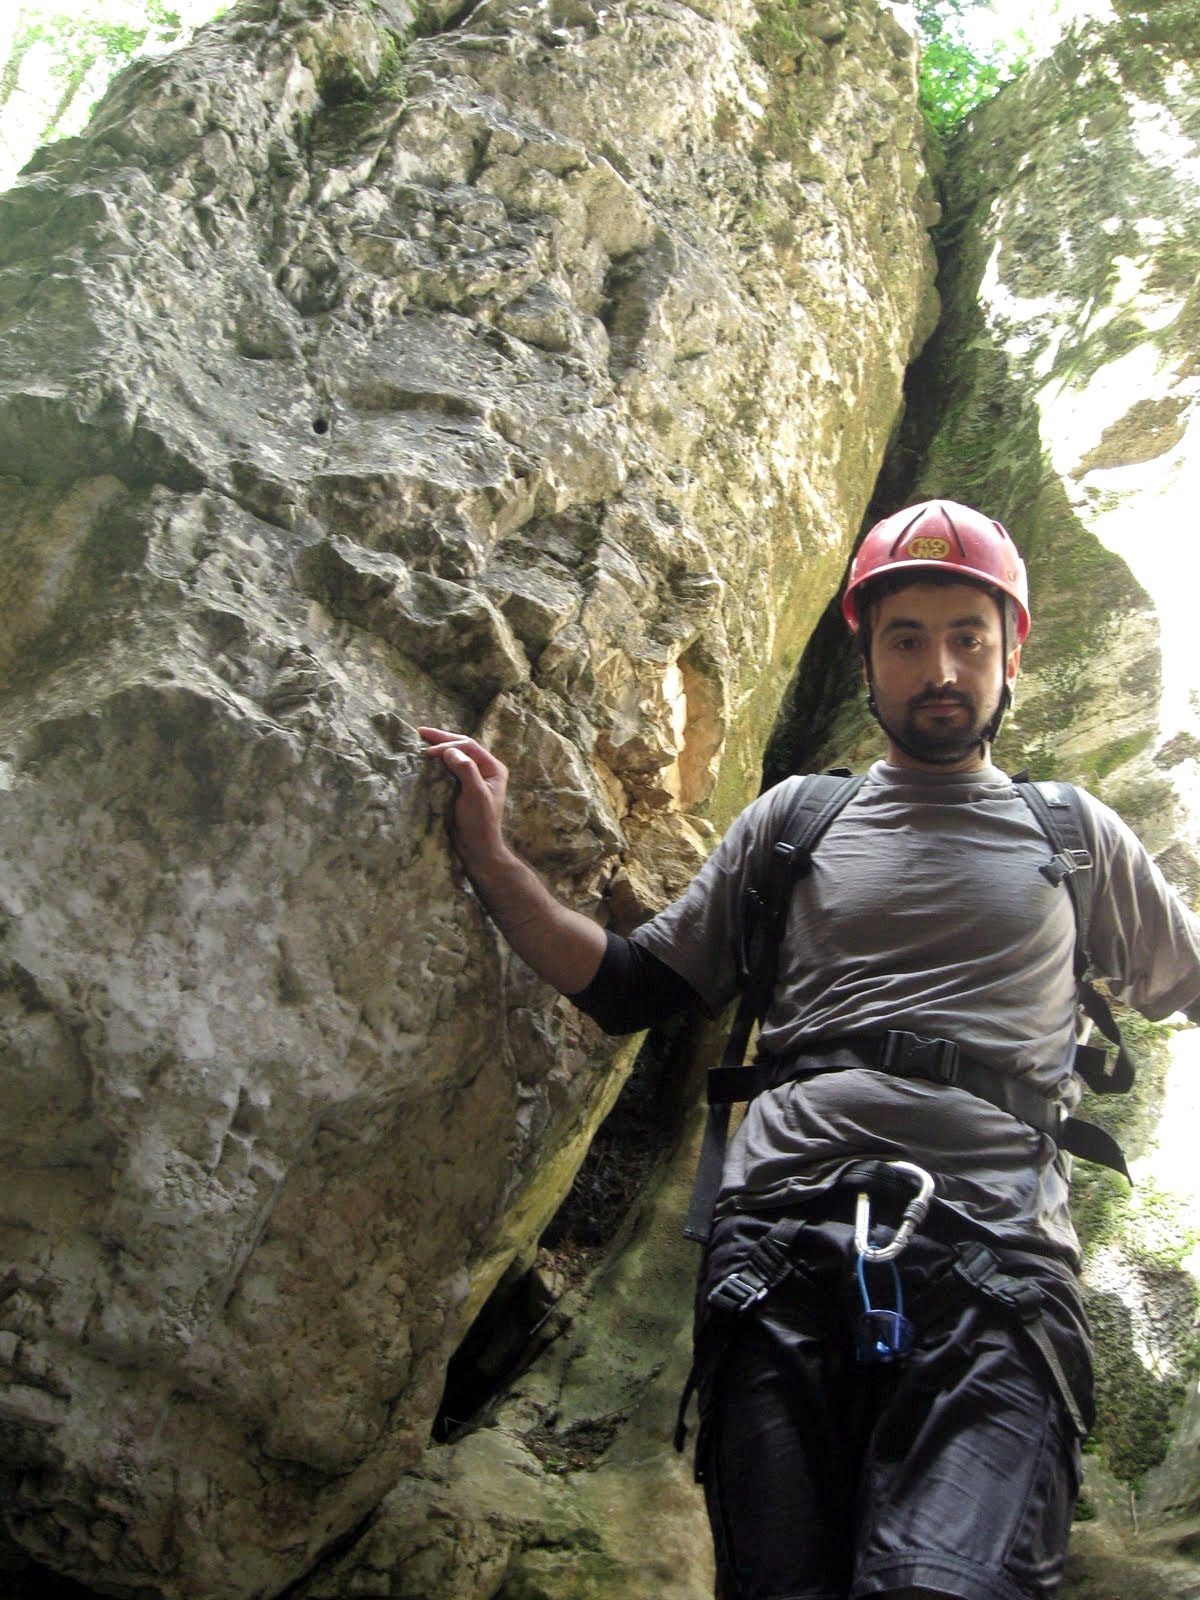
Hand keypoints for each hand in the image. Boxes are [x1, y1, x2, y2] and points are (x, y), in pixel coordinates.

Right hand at [418, 727, 508, 867]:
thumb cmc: (480, 822)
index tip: (428, 751)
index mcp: (493, 768)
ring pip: (456, 755)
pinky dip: (438, 761)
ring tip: (421, 740)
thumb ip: (466, 770)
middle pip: (463, 746)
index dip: (448, 744)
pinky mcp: (463, 786)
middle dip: (442, 739)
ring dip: (440, 747)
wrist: (477, 847)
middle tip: (420, 731)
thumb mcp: (476, 795)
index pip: (469, 747)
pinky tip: (427, 758)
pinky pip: (450, 767)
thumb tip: (450, 751)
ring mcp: (474, 777)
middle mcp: (485, 769)